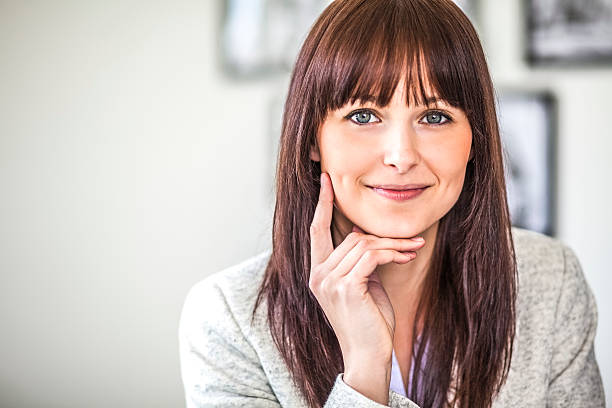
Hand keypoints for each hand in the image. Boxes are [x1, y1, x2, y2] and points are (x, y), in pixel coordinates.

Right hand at [308, 172, 424, 402]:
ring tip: (414, 250)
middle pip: (352, 236)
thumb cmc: (369, 321)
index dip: (321, 203)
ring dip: (394, 245)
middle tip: (411, 242)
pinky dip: (393, 253)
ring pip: (365, 244)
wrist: (369, 355)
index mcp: (317, 272)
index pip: (316, 229)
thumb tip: (360, 231)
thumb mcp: (362, 284)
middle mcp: (318, 275)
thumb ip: (358, 259)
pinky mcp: (346, 286)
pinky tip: (407, 257)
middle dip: (385, 237)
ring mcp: (329, 281)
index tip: (326, 180)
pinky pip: (373, 256)